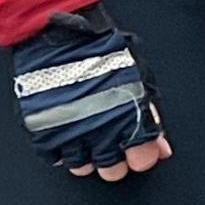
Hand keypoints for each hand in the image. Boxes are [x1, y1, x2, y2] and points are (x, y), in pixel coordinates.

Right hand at [7, 9, 171, 180]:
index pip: (141, 160)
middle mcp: (99, 131)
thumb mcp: (137, 79)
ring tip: (88, 135)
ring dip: (87, 156)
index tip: (139, 147)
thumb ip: (151, 116)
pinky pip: (53, 157)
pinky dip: (60, 150)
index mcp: (127, 118)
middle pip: (112, 170)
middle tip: (112, 141)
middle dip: (116, 159)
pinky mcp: (42, 131)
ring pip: (82, 167)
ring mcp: (68, 133)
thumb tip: (163, 147)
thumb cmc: (102, 51)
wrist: (60, 35)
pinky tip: (67, 133)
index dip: (142, 155)